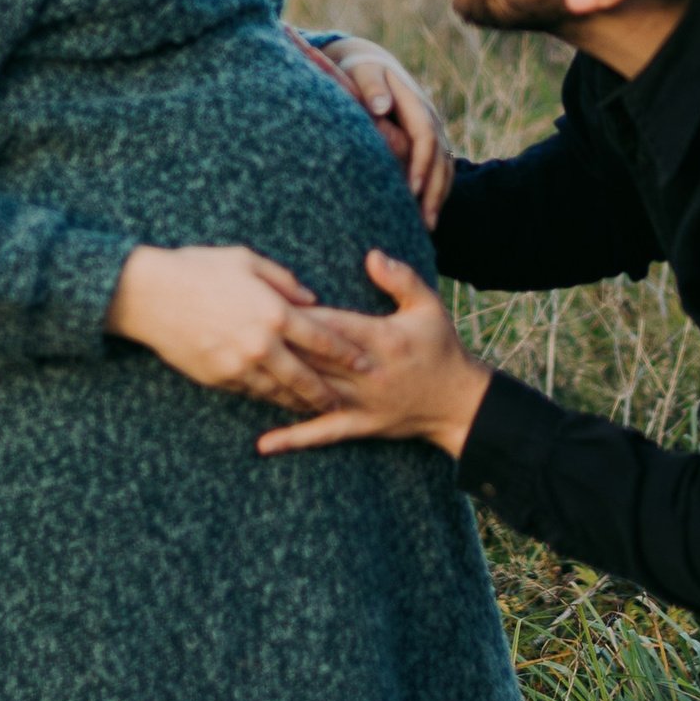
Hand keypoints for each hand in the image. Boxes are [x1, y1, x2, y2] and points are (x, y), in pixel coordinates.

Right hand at [106, 244, 362, 413]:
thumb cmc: (199, 268)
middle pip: (307, 377)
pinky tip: (281, 401)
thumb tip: (313, 300)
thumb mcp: (247, 261)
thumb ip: (285, 282)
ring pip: (279, 392)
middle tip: (349, 403)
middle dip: (330, 393)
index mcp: (274, 312)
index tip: (367, 363)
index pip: (323, 339)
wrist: (147, 295)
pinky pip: (251, 392)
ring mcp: (237, 365)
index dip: (349, 354)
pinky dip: (270, 398)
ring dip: (301, 402)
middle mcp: (260, 344)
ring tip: (320, 409)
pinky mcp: (217, 377)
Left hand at [254, 250, 492, 459]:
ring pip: (309, 392)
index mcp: (380, 338)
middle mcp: (366, 372)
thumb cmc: (442, 349)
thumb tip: (372, 256)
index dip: (295, 314)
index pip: (329, 324)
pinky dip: (293, 439)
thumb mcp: (429, 306)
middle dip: (276, 346)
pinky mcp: (360, 426)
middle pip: (311, 357)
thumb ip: (401, 279)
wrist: (460, 402)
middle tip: (239, 335)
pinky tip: (264, 444)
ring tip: (239, 378)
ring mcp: (360, 402)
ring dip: (275, 386)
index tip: (265, 303)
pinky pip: (322, 433)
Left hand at [292, 31, 454, 226]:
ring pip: (444, 167)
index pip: (425, 136)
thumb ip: (371, 87)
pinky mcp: (427, 144)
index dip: (421, 163)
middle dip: (434, 190)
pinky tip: (426, 216)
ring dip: (438, 197)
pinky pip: (439, 170)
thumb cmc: (359, 73)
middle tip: (424, 222)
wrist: (369, 67)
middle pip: (441, 158)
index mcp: (415, 102)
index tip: (412, 189)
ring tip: (427, 227)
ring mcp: (432, 132)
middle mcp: (429, 118)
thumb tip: (381, 107)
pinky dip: (436, 193)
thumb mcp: (362, 73)